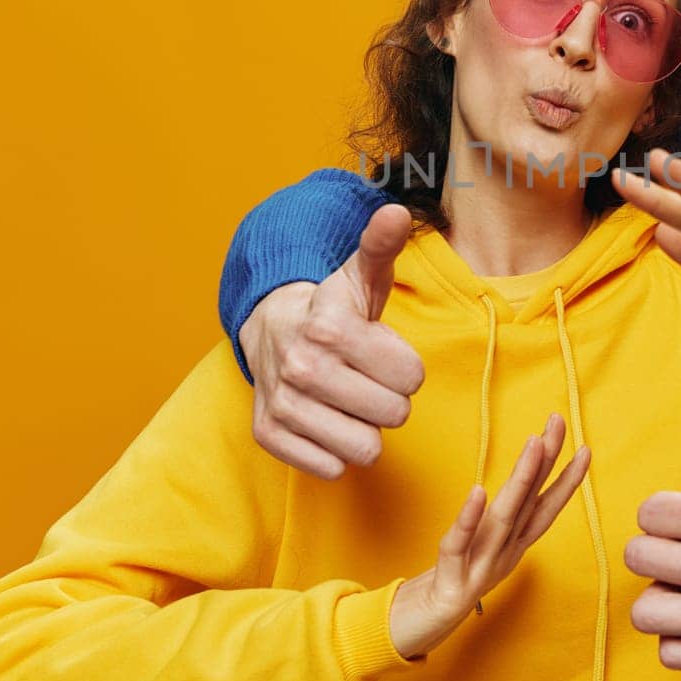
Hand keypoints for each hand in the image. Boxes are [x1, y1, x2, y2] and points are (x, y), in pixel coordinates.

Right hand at [244, 205, 425, 478]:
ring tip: (348, 398)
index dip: (405, 367)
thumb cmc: (334, 307)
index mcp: (330, 327)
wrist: (270, 328)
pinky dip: (335, 450)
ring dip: (365, 427)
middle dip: (389, 399)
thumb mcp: (361, 275)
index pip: (411, 378)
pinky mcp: (268, 435)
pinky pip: (331, 468)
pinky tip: (326, 419)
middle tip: (366, 377)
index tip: (382, 352)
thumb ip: (383, 245)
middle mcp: (301, 367)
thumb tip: (398, 212)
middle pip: (393, 414)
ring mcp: (281, 403)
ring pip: (365, 448)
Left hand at [389, 413, 590, 657]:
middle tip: (557, 423)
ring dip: (521, 481)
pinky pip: (459, 546)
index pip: (542, 507)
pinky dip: (470, 519)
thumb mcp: (477, 545)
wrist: (417, 631)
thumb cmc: (448, 583)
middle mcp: (503, 556)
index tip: (582, 446)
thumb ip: (495, 519)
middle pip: (529, 505)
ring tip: (534, 443)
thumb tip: (515, 484)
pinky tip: (479, 491)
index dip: (565, 479)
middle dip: (547, 462)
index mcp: (511, 546)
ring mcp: (480, 571)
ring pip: (505, 520)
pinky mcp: (452, 586)